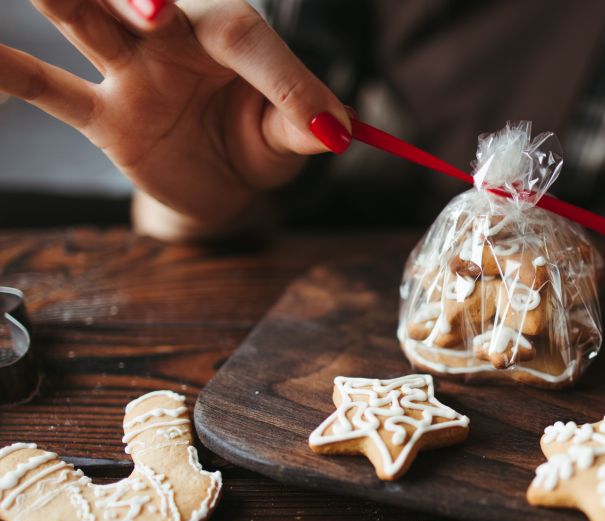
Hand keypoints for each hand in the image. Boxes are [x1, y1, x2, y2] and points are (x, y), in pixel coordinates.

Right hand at [0, 0, 352, 240]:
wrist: (222, 183)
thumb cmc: (257, 141)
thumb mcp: (289, 138)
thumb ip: (303, 126)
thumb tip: (335, 129)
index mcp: (229, 36)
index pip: (244, 36)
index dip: (282, 76)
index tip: (321, 126)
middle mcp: (172, 39)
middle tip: (155, 12)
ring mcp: (129, 72)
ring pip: (83, 20)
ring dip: (67, 0)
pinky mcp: (102, 116)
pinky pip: (49, 91)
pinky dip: (9, 74)